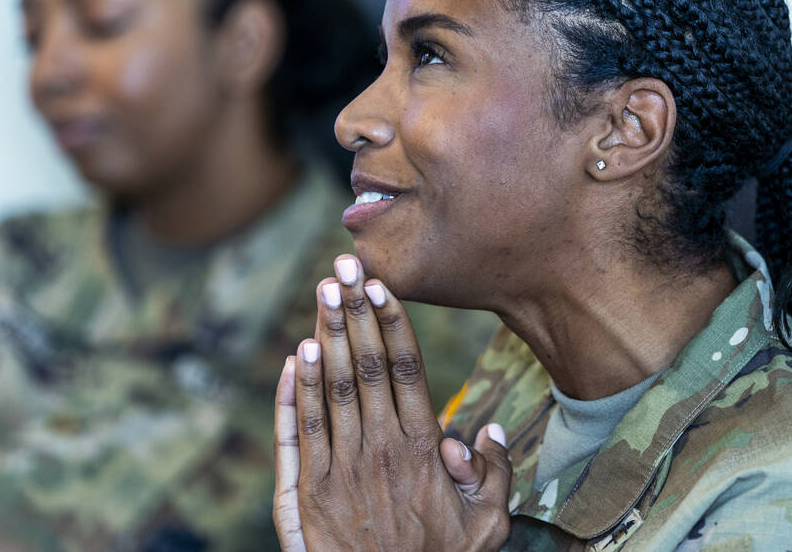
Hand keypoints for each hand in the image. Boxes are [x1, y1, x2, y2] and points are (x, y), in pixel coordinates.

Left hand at [273, 254, 510, 551]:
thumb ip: (494, 476)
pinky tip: (298, 354)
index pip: (407, 371)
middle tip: (345, 266)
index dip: (392, 323)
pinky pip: (301, 428)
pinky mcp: (307, 490)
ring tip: (322, 291)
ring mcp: (339, 468)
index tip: (381, 285)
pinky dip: (297, 389)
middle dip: (355, 311)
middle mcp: (379, 450)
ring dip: (327, 334)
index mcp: (422, 451)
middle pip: (367, 366)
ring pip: (331, 388)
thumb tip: (490, 430)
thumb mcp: (487, 528)